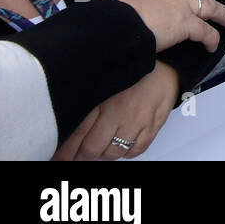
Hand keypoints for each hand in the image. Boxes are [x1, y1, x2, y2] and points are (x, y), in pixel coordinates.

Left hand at [53, 61, 178, 159]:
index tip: (57, 158)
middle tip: (76, 157)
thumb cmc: (130, 73)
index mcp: (101, 98)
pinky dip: (126, 153)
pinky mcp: (153, 125)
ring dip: (104, 155)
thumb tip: (61, 121)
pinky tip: (121, 145)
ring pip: (114, 152)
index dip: (64, 150)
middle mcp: (118, 111)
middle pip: (93, 148)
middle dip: (82, 157)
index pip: (76, 133)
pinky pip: (136, 151)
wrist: (167, 65)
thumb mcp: (102, 81)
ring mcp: (137, 119)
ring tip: (99, 150)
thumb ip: (84, 100)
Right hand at [100, 0, 224, 52]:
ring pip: (211, 7)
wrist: (115, 23)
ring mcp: (181, 6)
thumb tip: (117, 8)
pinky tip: (213, 46)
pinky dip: (212, 39)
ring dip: (224, 14)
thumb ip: (125, 0)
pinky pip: (206, 32)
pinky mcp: (187, 25)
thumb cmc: (108, 13)